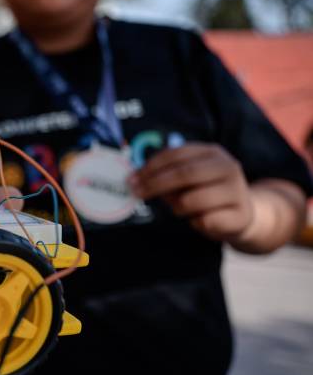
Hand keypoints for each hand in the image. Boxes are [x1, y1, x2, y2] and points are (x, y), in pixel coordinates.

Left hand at [130, 143, 252, 240]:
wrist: (243, 215)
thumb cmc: (206, 193)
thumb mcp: (189, 178)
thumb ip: (168, 174)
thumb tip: (137, 179)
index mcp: (212, 152)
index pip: (176, 154)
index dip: (151, 166)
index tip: (132, 178)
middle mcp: (227, 167)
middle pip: (183, 174)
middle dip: (155, 184)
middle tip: (137, 193)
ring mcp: (237, 191)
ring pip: (191, 200)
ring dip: (177, 207)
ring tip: (180, 209)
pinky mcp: (240, 216)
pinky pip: (204, 221)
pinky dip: (194, 222)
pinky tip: (200, 219)